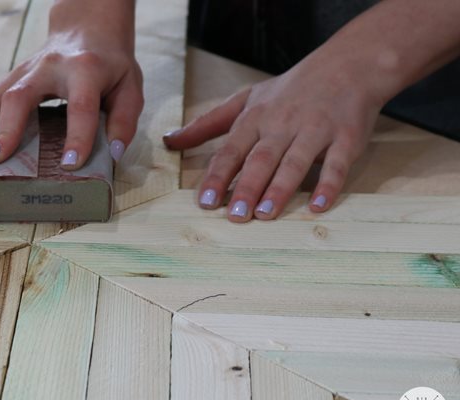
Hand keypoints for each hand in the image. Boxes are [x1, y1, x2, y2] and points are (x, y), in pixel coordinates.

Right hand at [0, 12, 142, 175]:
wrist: (87, 30)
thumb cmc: (109, 65)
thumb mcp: (129, 87)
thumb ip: (124, 121)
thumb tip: (112, 155)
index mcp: (84, 70)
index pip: (79, 105)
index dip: (76, 137)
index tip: (70, 164)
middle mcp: (47, 68)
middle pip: (17, 97)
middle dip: (6, 132)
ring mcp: (21, 73)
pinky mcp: (7, 80)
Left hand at [164, 57, 382, 221]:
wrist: (348, 65)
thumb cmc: (289, 90)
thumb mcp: (245, 100)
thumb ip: (208, 124)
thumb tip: (170, 141)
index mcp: (255, 118)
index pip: (231, 150)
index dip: (218, 177)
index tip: (206, 202)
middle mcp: (283, 124)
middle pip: (261, 158)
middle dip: (246, 187)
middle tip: (235, 215)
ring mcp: (316, 130)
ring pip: (294, 162)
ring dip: (280, 189)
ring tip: (265, 214)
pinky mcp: (346, 138)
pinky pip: (337, 164)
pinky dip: (328, 185)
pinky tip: (317, 206)